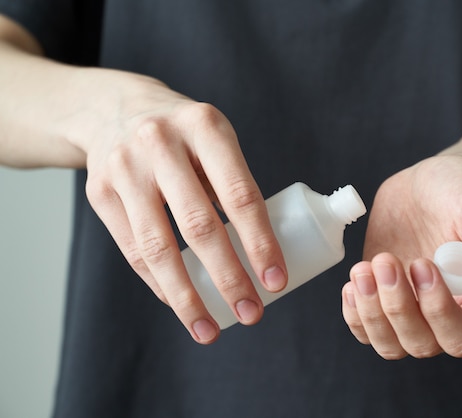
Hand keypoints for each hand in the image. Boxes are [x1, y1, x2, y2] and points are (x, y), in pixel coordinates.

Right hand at [78, 70, 286, 342]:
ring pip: (158, 247)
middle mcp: (161, 144)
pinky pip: (132, 250)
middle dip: (229, 278)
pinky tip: (180, 303)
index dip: (261, 243)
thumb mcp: (214, 139)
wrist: (113, 109)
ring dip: (187, 297)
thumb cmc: (183, 135)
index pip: (241, 196)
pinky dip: (159, 283)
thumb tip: (265, 253)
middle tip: (252, 313)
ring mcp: (124, 168)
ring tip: (209, 330)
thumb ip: (235, 185)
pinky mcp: (99, 192)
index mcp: (205, 126)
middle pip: (199, 226)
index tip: (276, 282)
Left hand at [342, 155, 461, 358]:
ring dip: (371, 313)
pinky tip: (353, 282)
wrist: (428, 181)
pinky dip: (355, 313)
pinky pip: (365, 329)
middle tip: (386, 260)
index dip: (438, 311)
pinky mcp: (382, 299)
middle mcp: (446, 315)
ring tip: (363, 269)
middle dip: (397, 307)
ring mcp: (411, 310)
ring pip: (390, 344)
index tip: (421, 264)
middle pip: (421, 344)